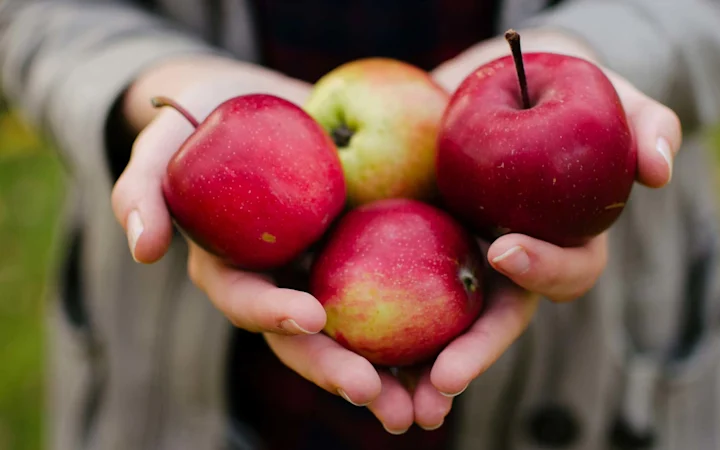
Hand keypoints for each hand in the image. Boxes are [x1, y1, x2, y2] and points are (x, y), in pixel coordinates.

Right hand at [109, 55, 418, 433]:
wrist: (266, 99)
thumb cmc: (207, 114)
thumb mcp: (167, 136)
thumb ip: (144, 187)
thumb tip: (144, 251)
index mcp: (235, 267)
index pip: (247, 299)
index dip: (273, 312)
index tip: (310, 316)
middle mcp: (283, 281)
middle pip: (306, 338)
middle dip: (335, 370)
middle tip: (373, 395)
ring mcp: (328, 271)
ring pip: (357, 334)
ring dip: (389, 375)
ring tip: (427, 407)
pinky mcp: (370, 255)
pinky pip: (398, 295)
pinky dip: (426, 328)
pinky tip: (459, 353)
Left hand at [401, 29, 682, 429]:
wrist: (492, 80)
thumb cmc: (558, 87)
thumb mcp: (606, 95)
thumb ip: (644, 124)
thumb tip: (658, 171)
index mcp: (556, 241)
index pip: (561, 271)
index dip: (541, 267)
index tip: (504, 247)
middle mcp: (506, 263)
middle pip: (494, 322)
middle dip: (473, 355)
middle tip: (443, 380)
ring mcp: (458, 257)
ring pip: (442, 327)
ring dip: (419, 369)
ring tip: (392, 403)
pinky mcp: (409, 244)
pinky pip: (388, 289)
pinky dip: (369, 323)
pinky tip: (337, 341)